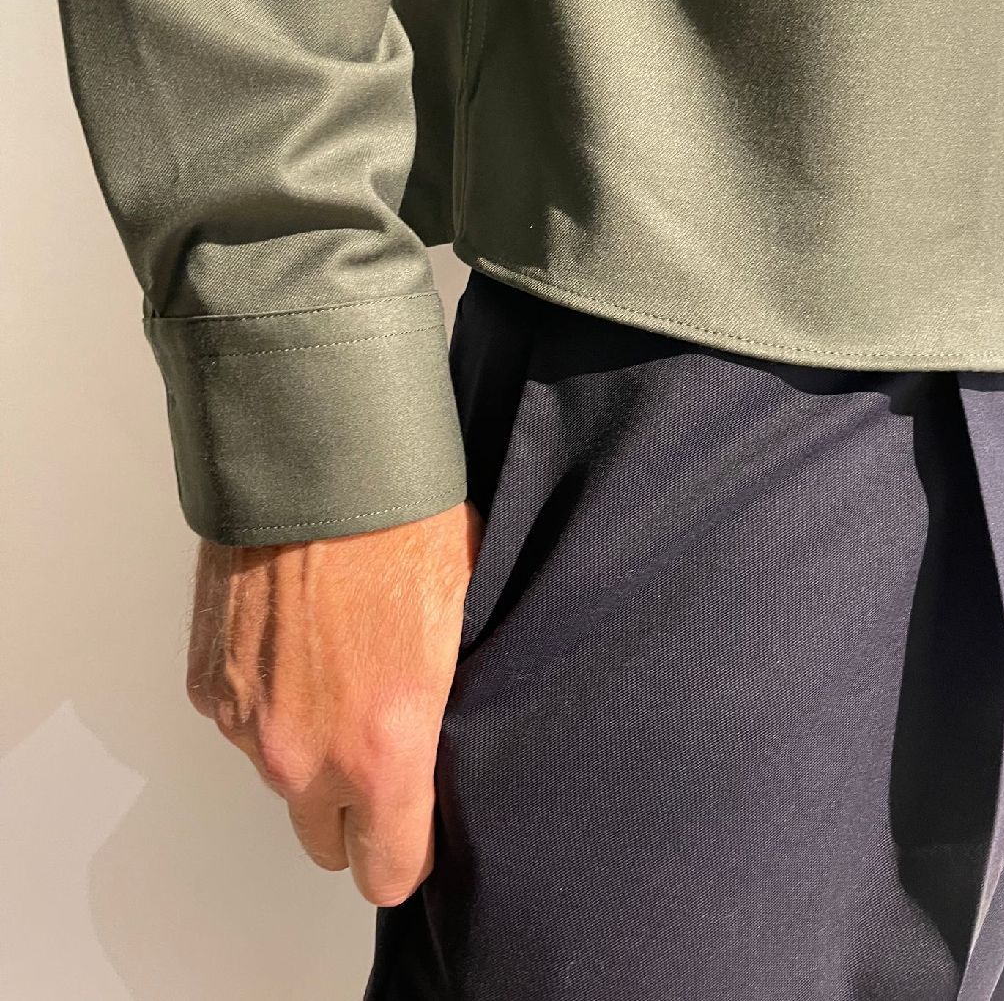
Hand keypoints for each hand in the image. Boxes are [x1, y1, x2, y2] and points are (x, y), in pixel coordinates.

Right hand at [185, 500, 480, 905]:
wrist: (318, 464)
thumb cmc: (402, 529)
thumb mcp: (461, 624)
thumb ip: (443, 712)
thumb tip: (441, 741)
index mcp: (383, 750)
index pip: (388, 872)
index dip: (408, 852)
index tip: (417, 826)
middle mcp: (304, 754)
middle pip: (324, 840)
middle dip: (353, 810)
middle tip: (377, 745)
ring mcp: (247, 723)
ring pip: (280, 776)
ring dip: (305, 743)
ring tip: (335, 665)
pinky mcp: (209, 685)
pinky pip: (243, 722)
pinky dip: (265, 698)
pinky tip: (294, 640)